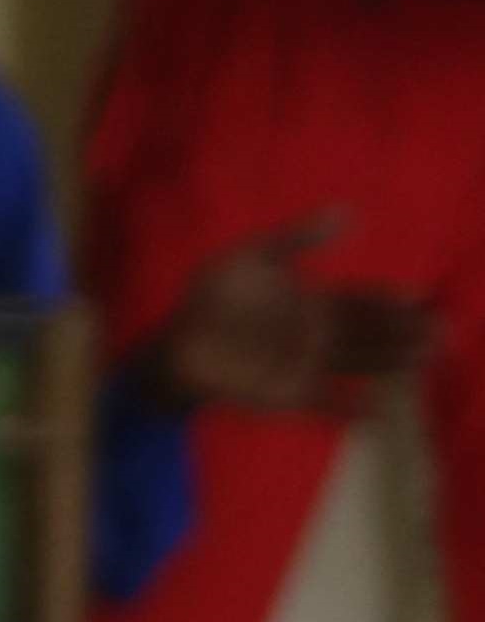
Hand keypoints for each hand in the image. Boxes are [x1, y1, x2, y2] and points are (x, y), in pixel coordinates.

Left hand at [141, 209, 434, 414]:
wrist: (177, 343)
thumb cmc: (213, 297)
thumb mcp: (252, 258)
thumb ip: (297, 237)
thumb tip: (347, 210)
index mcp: (314, 303)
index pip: (362, 301)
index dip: (390, 300)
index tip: (419, 296)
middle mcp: (320, 337)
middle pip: (372, 334)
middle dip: (407, 333)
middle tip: (444, 331)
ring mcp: (307, 366)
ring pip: (359, 364)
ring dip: (392, 363)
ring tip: (426, 359)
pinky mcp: (288, 395)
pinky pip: (323, 404)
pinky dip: (345, 409)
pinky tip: (371, 410)